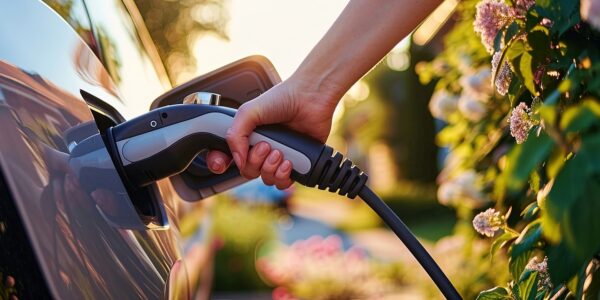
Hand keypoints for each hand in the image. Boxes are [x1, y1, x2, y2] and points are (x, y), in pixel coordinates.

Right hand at [207, 76, 339, 188]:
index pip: (228, 157)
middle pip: (248, 171)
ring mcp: (279, 157)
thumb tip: (238, 161)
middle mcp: (262, 149)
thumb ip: (235, 135)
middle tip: (266, 145)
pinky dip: (283, 176)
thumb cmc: (282, 99)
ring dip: (270, 168)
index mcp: (248, 137)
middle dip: (255, 161)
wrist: (310, 99)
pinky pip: (283, 182)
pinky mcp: (296, 164)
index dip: (222, 163)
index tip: (223, 163)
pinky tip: (288, 162)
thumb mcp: (248, 111)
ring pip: (266, 179)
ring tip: (279, 152)